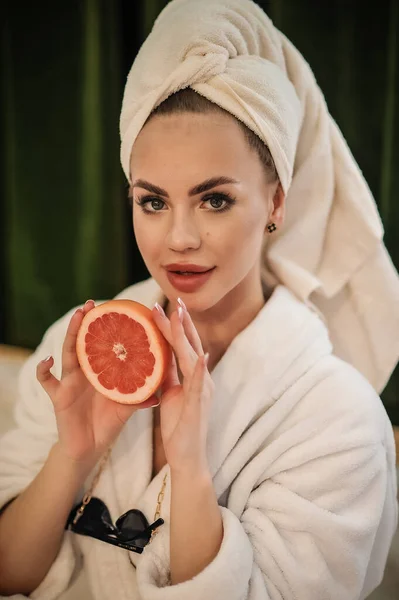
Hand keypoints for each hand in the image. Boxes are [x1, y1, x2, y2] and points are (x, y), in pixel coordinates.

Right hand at [36, 300, 158, 466]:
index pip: (105, 344)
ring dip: (72, 333)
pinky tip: (48, 360)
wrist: (89, 448)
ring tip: (78, 316)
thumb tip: (160, 396)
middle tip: (92, 304)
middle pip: (86, 341)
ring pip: (68, 353)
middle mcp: (86, 372)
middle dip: (87, 322)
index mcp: (103, 371)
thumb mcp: (126, 409)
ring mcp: (71, 381)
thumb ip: (139, 400)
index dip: (110, 328)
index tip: (118, 309)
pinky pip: (46, 381)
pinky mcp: (59, 396)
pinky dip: (43, 370)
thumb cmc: (108, 424)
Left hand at [152, 301, 214, 474]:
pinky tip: (200, 355)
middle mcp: (201, 379)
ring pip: (193, 357)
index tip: (163, 305)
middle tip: (173, 299)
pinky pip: (199, 384)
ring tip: (179, 314)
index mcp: (192, 376)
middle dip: (181, 322)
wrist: (187, 458)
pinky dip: (201, 369)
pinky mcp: (199, 405)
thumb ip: (167, 375)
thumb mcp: (170, 394)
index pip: (182, 345)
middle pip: (190, 344)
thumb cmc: (178, 427)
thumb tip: (156, 356)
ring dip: (186, 335)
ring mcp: (202, 391)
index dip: (175, 325)